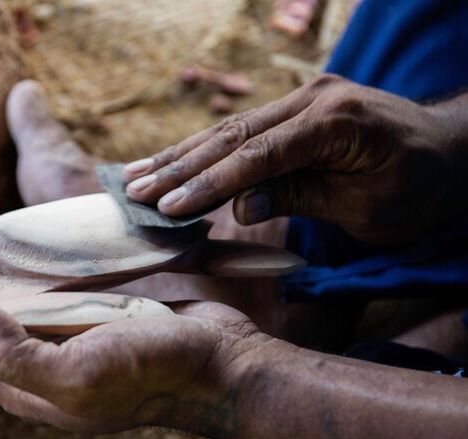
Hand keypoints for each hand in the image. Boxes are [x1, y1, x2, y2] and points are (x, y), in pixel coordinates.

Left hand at [0, 300, 264, 437]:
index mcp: (34, 391)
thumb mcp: (77, 376)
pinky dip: (33, 279)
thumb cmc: (149, 374)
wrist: (218, 363)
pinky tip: (26, 257)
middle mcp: (48, 368)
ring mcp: (74, 343)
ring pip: (19, 314)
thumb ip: (15, 355)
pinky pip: (54, 298)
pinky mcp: (99, 320)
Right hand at [123, 74, 461, 243]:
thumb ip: (303, 197)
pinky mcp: (298, 109)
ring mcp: (304, 98)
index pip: (258, 155)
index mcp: (336, 122)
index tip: (169, 209)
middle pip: (232, 136)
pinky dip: (205, 150)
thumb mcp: (368, 207)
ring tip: (134, 176)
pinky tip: (173, 160)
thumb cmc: (421, 188)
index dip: (209, 184)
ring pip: (229, 129)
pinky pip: (242, 130)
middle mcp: (314, 99)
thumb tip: (239, 206)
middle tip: (134, 192)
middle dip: (180, 167)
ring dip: (181, 155)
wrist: (455, 153)